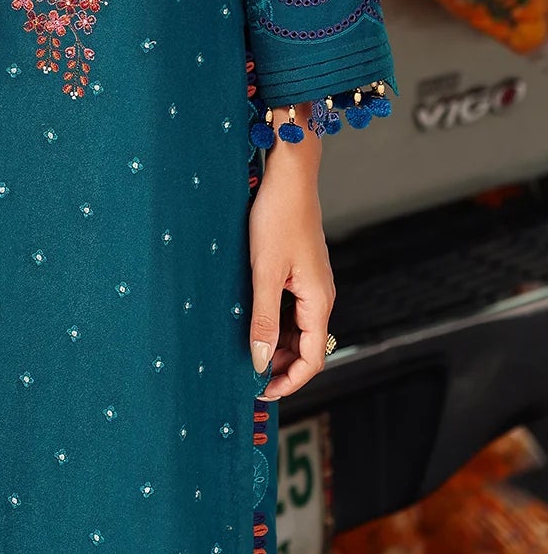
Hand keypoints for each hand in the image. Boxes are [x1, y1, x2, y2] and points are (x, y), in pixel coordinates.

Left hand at [248, 121, 334, 400]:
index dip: (289, 381)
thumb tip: (262, 362)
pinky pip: (292, 308)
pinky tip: (253, 322)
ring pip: (299, 328)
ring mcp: (311, 282)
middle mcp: (321, 295)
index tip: (260, 392)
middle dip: (282, 366)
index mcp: (319, 300)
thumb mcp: (265, 272)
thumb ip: (264, 319)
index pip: (313, 359)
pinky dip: (276, 322)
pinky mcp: (300, 270)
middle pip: (307, 347)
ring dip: (278, 345)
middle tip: (247, 376)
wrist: (288, 175)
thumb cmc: (278, 217)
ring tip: (247, 353)